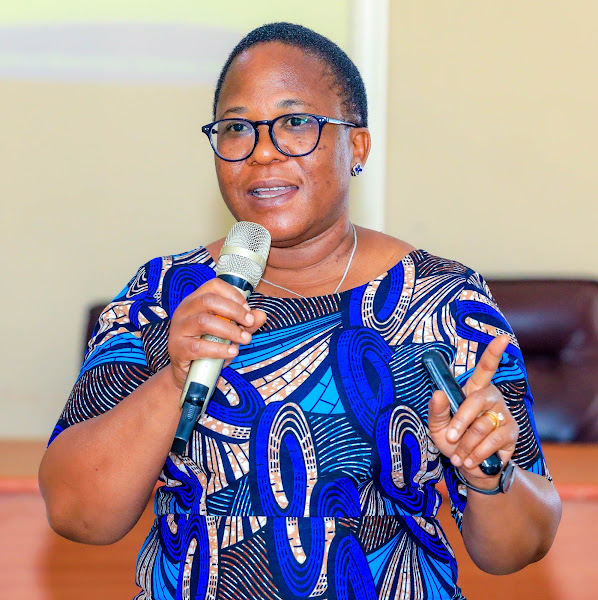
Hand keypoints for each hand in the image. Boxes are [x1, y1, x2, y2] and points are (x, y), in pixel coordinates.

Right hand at [167, 278, 266, 390]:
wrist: (188, 372)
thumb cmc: (209, 345)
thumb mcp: (229, 332)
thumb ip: (245, 323)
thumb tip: (261, 315)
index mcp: (196, 300)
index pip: (214, 286)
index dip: (234, 295)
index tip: (247, 309)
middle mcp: (184, 310)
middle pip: (209, 300)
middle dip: (235, 311)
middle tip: (249, 323)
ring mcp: (178, 329)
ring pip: (204, 322)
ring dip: (230, 330)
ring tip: (245, 339)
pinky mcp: (178, 348)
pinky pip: (199, 347)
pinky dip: (219, 349)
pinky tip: (232, 352)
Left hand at [428, 335, 518, 487]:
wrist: (471, 467)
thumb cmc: (454, 440)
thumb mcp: (437, 426)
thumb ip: (437, 410)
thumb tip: (438, 392)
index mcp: (473, 390)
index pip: (485, 368)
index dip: (494, 353)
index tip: (502, 338)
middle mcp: (492, 398)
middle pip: (475, 401)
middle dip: (459, 422)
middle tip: (449, 438)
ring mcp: (503, 414)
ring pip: (481, 425)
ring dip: (466, 444)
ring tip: (459, 455)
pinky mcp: (511, 433)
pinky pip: (492, 441)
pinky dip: (476, 453)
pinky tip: (471, 460)